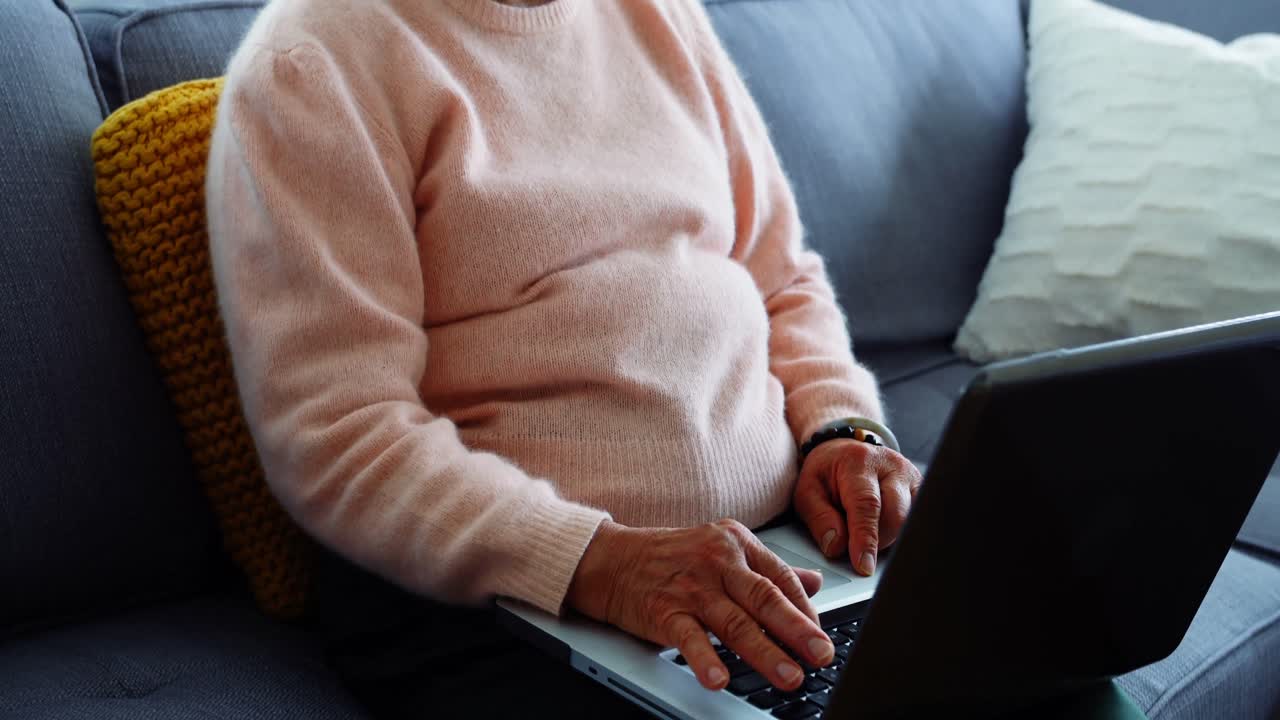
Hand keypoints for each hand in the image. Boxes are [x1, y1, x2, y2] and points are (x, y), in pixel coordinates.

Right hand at [566, 519, 833, 691]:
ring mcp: (691, 586)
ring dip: (765, 652)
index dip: (806, 611)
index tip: (822, 637)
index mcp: (736, 543)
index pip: (781, 578)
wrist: (612, 558)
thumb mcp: (723, 550)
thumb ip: (768, 568)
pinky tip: (719, 679)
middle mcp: (717, 561)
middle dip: (797, 630)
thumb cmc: (671, 557)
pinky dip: (704, 659)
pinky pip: (688, 638)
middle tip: (821, 654)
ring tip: (789, 676)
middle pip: (765, 599)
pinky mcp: (664, 609)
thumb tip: (815, 582)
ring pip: (735, 622)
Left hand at [792, 439, 922, 575]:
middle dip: (878, 541)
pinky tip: (885, 532)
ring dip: (890, 538)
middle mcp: (891, 467)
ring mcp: (911, 477)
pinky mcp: (921, 489)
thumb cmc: (826, 474)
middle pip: (896, 515)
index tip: (863, 566)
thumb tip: (836, 547)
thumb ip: (819, 518)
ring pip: (911, 521)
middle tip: (858, 548)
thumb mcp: (807, 492)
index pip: (867, 505)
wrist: (845, 451)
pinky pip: (919, 520)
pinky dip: (902, 534)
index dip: (866, 538)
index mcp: (859, 463)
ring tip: (868, 534)